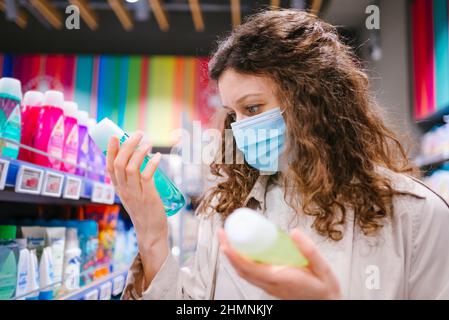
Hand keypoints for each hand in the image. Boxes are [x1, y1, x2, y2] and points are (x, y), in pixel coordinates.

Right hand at [106, 132, 167, 252]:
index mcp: (118, 188)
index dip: (110, 150)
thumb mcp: (133, 194)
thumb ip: (133, 180)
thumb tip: (140, 160)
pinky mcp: (148, 196)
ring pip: (131, 168)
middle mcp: (124, 190)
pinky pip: (147, 176)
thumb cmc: (144, 210)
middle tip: (137, 134)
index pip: (109, 167)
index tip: (114, 136)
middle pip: (119, 163)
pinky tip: (158, 157)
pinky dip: (152, 164)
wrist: (151, 232)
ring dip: (139, 152)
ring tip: (148, 142)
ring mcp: (135, 193)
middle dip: (127, 145)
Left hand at [218, 228, 341, 299]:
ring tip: (228, 239)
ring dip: (232, 256)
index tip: (225, 241)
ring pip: (244, 273)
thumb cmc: (324, 290)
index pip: (249, 267)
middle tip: (222, 233)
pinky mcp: (270, 286)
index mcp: (281, 278)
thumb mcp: (323, 268)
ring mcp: (269, 287)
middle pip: (241, 269)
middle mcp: (271, 284)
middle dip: (228, 251)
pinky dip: (241, 262)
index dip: (234, 255)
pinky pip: (250, 274)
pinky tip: (242, 251)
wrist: (327, 307)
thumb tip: (294, 233)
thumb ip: (309, 250)